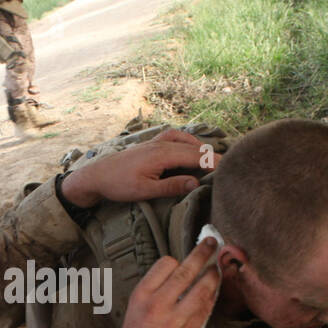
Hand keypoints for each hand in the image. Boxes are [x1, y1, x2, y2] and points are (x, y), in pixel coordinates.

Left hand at [60, 129, 215, 207]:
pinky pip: (175, 137)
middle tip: (231, 167)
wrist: (96, 175)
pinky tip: (192, 148)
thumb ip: (171, 186)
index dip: (214, 162)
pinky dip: (187, 141)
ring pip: (186, 141)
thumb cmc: (119, 185)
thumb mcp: (145, 190)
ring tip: (215, 160)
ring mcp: (156, 142)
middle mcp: (161, 144)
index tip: (230, 169)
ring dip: (201, 149)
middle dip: (212, 157)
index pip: (195, 156)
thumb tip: (195, 182)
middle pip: (194, 148)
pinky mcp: (151, 144)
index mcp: (162, 155)